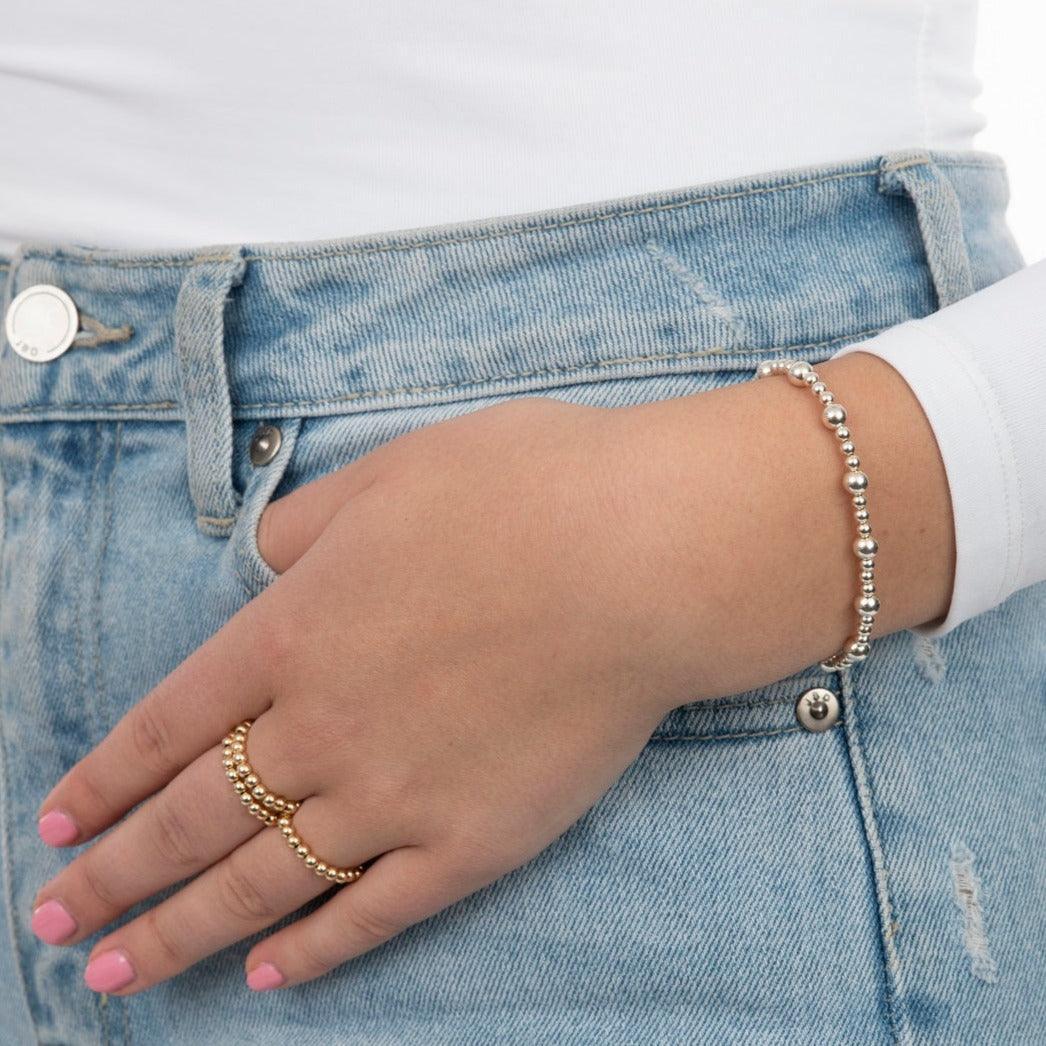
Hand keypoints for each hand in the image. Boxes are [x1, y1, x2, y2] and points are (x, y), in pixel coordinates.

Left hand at [30, 351, 953, 993]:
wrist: (641, 556)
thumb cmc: (525, 492)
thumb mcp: (392, 471)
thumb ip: (310, 523)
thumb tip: (268, 562)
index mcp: (297, 629)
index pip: (169, 724)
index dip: (105, 779)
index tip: (57, 825)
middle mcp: (323, 724)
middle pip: (192, 819)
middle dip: (112, 876)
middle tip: (51, 926)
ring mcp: (395, 792)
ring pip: (262, 882)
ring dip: (181, 932)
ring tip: (117, 973)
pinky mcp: (472, 840)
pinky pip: (374, 911)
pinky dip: (316, 950)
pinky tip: (271, 978)